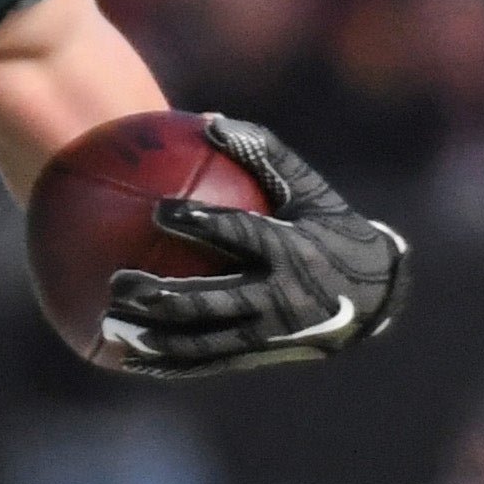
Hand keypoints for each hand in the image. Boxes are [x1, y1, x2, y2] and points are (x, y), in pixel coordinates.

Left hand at [102, 115, 405, 376]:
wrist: (374, 297)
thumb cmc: (331, 229)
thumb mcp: (309, 190)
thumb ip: (263, 155)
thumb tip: (208, 119)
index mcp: (291, 251)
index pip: (241, 235)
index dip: (200, 223)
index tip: (158, 209)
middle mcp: (279, 298)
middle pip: (212, 301)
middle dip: (162, 296)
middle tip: (118, 282)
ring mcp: (267, 334)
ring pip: (202, 342)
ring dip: (153, 337)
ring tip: (108, 325)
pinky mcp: (257, 356)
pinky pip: (204, 364)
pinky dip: (164, 363)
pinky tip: (124, 357)